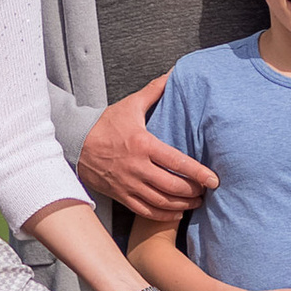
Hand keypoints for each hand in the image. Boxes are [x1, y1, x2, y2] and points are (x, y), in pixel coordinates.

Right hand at [76, 78, 216, 221]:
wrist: (77, 143)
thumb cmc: (106, 124)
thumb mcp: (130, 105)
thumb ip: (153, 92)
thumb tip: (172, 75)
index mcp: (143, 145)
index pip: (177, 162)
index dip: (199, 173)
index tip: (214, 180)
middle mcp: (137, 167)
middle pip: (172, 186)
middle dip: (194, 191)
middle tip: (207, 191)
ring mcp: (129, 184)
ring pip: (161, 201)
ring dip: (182, 205)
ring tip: (196, 202)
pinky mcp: (121, 195)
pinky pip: (145, 211)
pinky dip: (163, 215)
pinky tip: (176, 212)